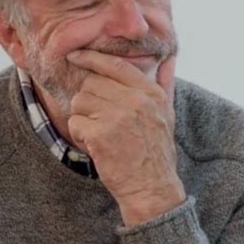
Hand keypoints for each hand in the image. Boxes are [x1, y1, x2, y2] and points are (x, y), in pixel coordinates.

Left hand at [67, 50, 185, 226]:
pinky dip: (79, 135)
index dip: (91, 57)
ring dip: (83, 118)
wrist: (152, 188)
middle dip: (88, 100)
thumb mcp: (168, 113)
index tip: (75, 55)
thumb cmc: (156, 150)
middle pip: (91, 83)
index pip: (115, 65)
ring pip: (80, 101)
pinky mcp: (101, 135)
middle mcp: (135, 101)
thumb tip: (169, 57)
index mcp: (150, 92)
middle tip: (97, 119)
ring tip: (97, 133)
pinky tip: (93, 146)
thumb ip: (165, 82)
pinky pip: (75, 122)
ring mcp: (117, 117)